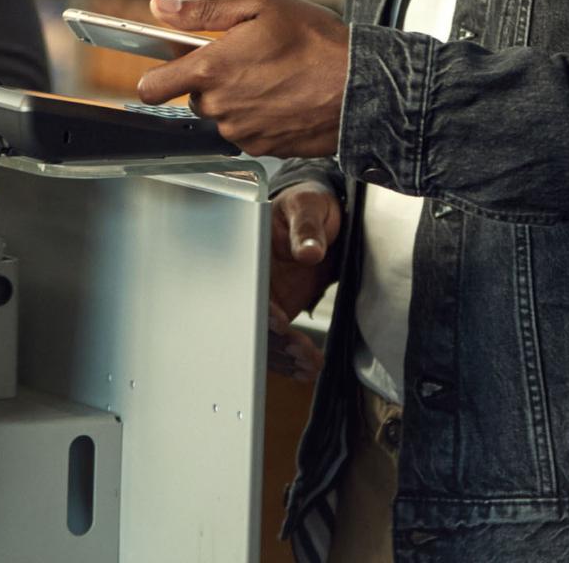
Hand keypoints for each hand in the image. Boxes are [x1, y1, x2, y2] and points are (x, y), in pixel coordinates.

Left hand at [134, 0, 350, 158]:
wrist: (363, 87)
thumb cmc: (317, 42)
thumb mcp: (261, 5)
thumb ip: (203, 10)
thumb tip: (160, 8)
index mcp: (212, 68)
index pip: (152, 88)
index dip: (155, 78)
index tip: (165, 70)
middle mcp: (221, 106)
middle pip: (192, 98)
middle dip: (209, 81)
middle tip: (245, 59)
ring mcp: (241, 131)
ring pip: (220, 115)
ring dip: (235, 99)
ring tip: (271, 76)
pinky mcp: (263, 148)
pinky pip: (245, 132)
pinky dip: (256, 117)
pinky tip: (282, 97)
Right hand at [266, 181, 341, 379]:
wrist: (321, 214)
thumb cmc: (308, 201)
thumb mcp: (308, 204)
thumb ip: (308, 227)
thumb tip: (309, 252)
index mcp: (250, 251)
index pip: (247, 285)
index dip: (259, 306)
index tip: (279, 321)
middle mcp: (252, 278)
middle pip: (250, 317)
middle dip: (272, 340)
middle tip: (300, 352)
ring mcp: (264, 296)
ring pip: (262, 334)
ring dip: (283, 355)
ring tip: (308, 365)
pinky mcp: (278, 309)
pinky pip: (276, 338)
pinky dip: (288, 356)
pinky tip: (304, 368)